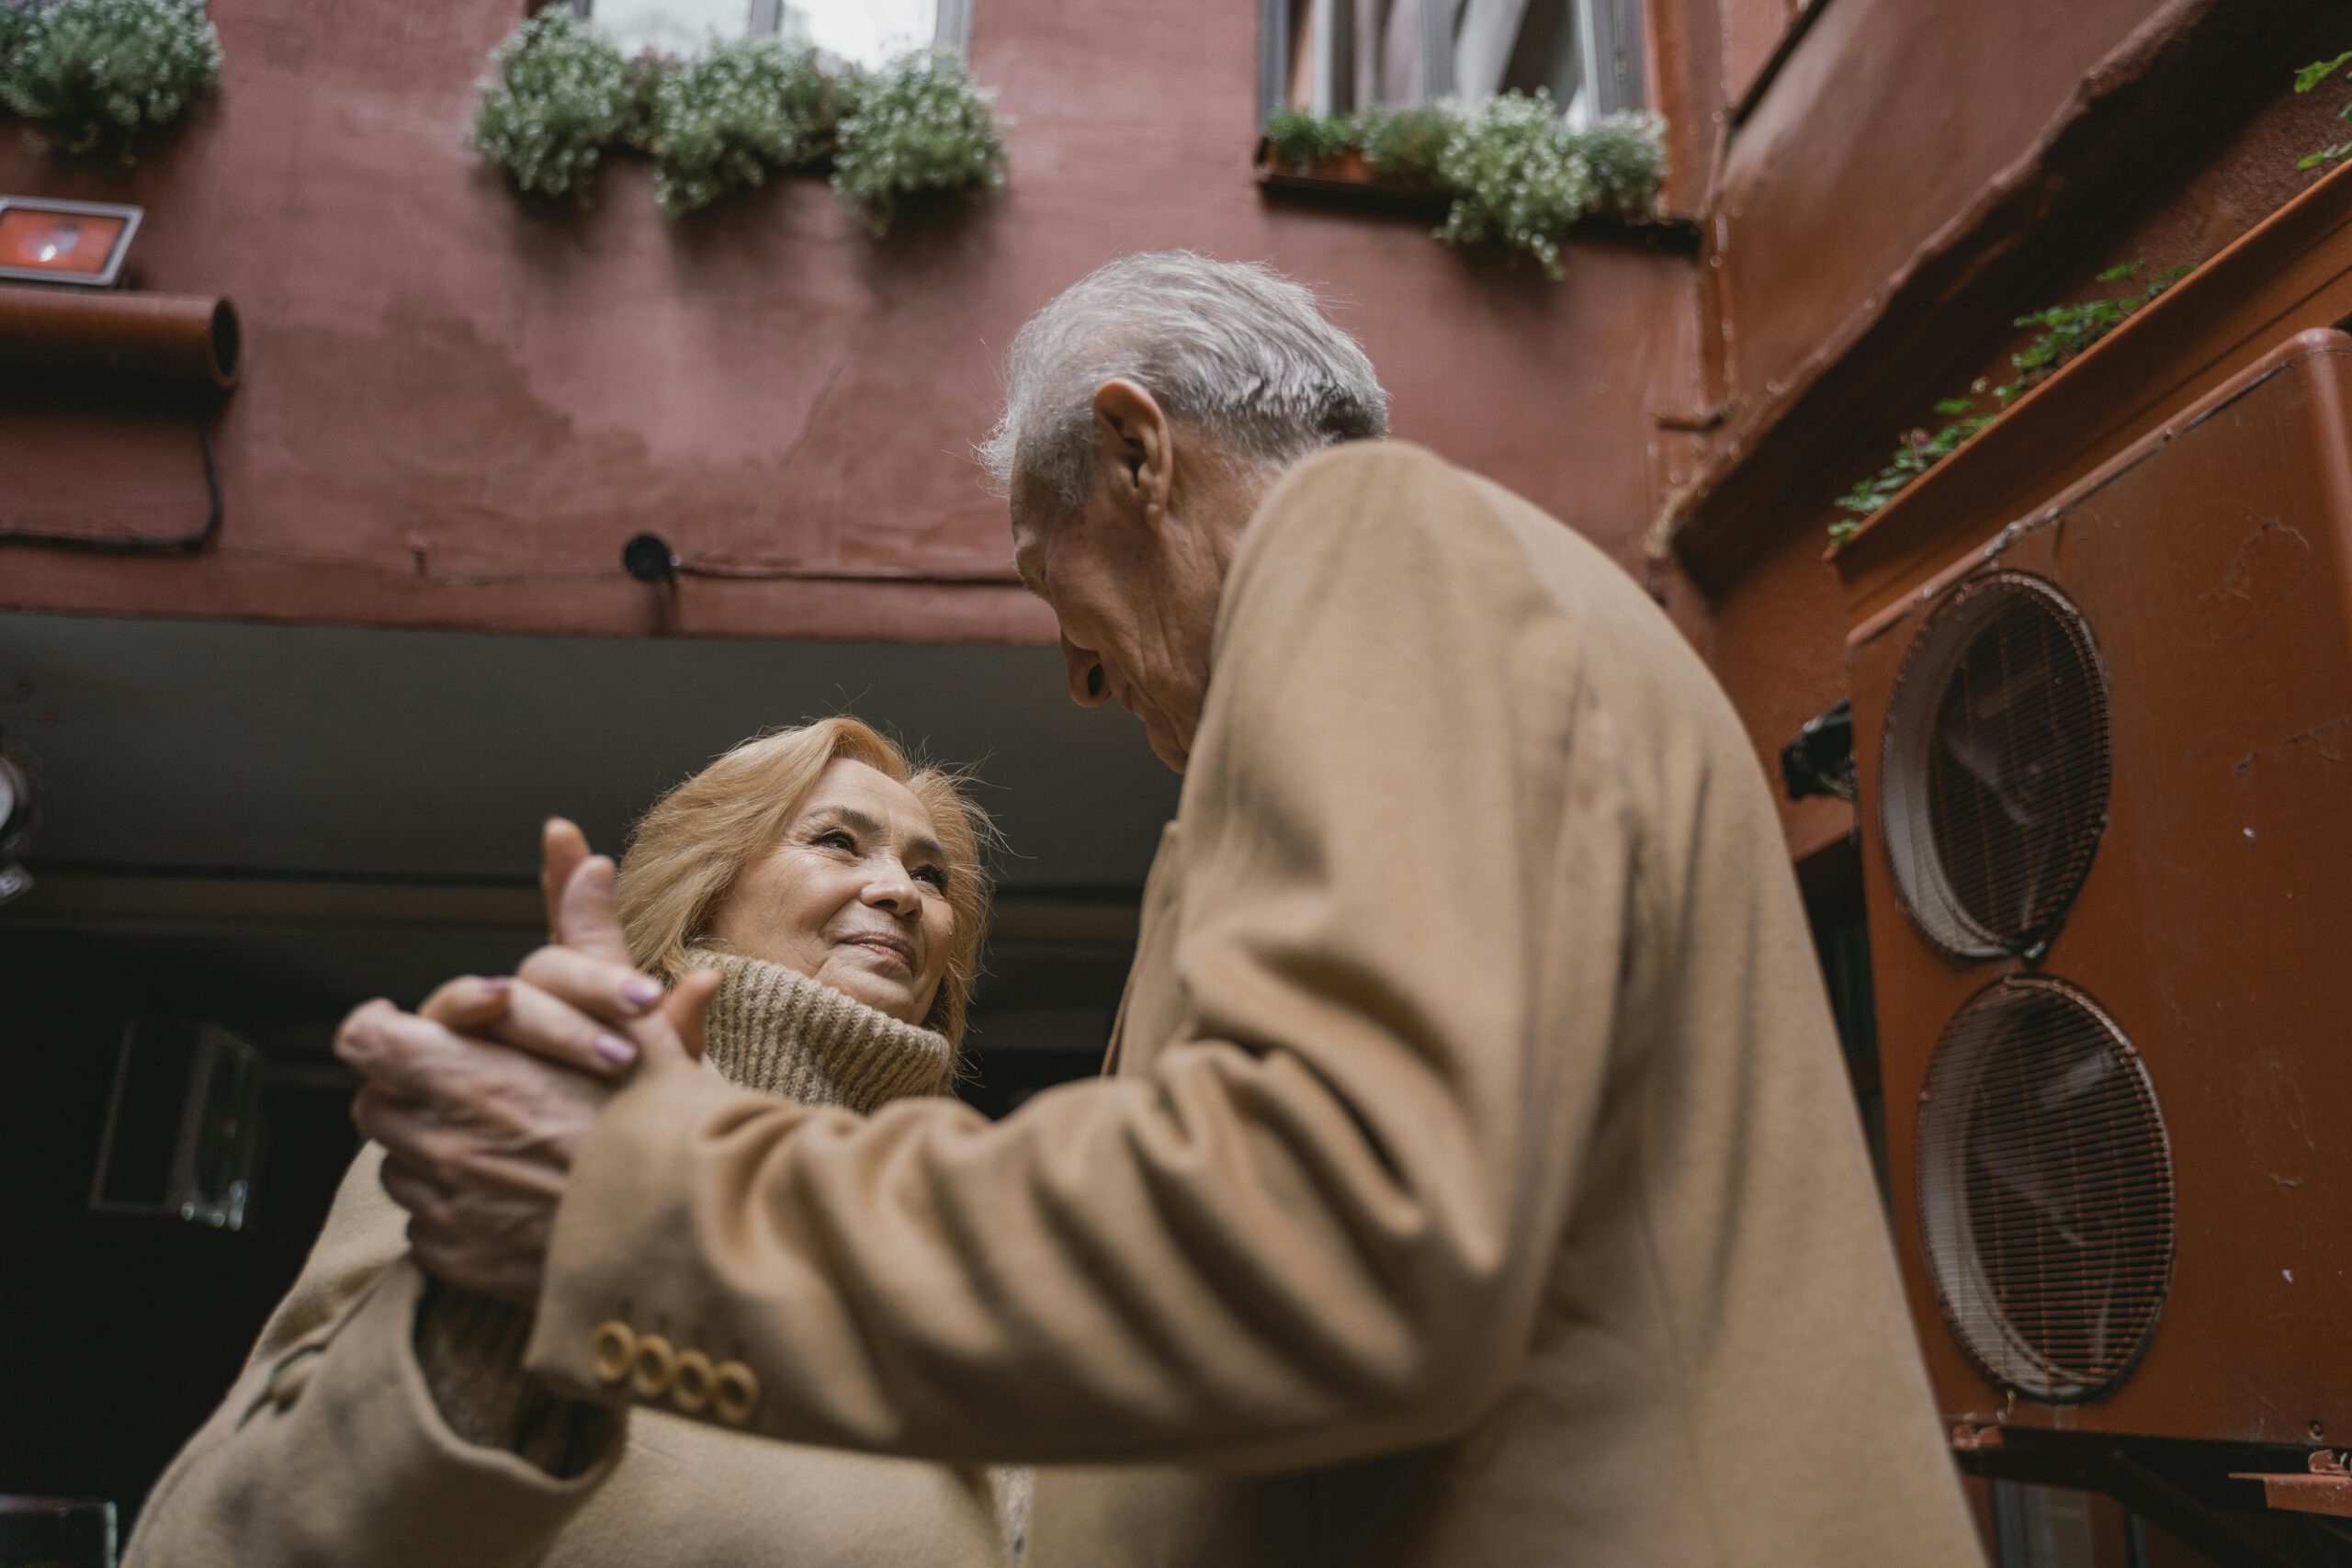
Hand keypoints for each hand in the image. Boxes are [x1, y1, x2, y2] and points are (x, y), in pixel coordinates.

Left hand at [335, 820, 716, 1303]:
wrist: (689, 1238)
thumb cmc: (663, 1126)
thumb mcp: (634, 1020)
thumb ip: (588, 940)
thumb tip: (583, 856)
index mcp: (467, 1075)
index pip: (366, 1038)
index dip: (386, 1030)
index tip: (419, 1032)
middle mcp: (438, 1143)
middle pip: (377, 1104)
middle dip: (420, 1093)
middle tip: (482, 1089)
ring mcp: (441, 1208)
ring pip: (402, 1166)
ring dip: (439, 1152)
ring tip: (512, 1148)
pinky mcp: (455, 1261)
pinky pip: (429, 1227)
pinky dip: (459, 1213)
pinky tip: (519, 1203)